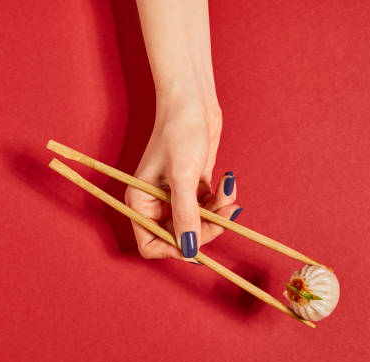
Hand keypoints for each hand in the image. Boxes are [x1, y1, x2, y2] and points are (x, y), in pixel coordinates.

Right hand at [125, 100, 241, 260]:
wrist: (194, 102)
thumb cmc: (180, 133)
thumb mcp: (183, 178)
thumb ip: (185, 216)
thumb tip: (189, 251)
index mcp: (140, 202)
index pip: (152, 244)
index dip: (174, 248)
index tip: (197, 243)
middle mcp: (155, 202)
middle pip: (181, 236)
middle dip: (205, 228)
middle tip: (225, 215)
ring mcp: (175, 195)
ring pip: (199, 222)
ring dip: (217, 213)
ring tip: (228, 192)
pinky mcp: (193, 186)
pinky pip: (209, 207)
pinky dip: (221, 200)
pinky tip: (227, 182)